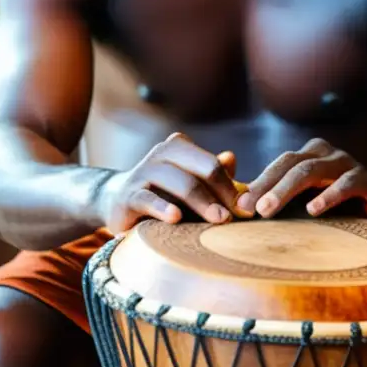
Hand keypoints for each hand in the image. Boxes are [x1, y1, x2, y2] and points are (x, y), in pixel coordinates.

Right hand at [98, 132, 251, 233]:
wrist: (120, 205)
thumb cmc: (165, 194)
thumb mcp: (191, 183)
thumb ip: (212, 173)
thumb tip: (231, 158)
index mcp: (179, 147)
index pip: (212, 164)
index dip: (231, 186)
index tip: (246, 209)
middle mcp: (161, 154)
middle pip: (201, 169)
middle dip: (222, 193)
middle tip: (235, 216)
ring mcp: (142, 173)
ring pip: (179, 182)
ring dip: (202, 202)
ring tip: (219, 219)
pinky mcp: (127, 196)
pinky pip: (147, 199)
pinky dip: (163, 207)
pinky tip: (176, 218)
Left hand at [235, 139, 366, 222]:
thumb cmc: (342, 204)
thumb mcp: (309, 199)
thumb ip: (281, 199)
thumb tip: (240, 208)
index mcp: (310, 156)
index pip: (279, 164)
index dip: (257, 182)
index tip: (237, 206)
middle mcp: (327, 155)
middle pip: (291, 162)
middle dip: (266, 185)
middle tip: (247, 208)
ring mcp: (348, 164)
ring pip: (312, 170)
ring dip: (286, 189)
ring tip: (267, 209)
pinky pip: (347, 183)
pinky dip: (328, 195)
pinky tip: (313, 209)